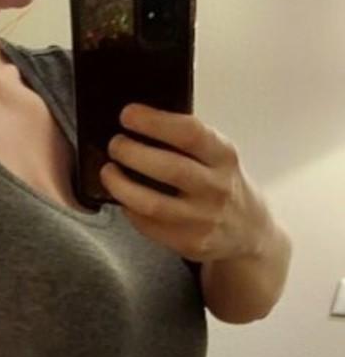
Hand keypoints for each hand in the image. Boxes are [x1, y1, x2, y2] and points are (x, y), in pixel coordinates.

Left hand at [101, 103, 272, 265]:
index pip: (189, 133)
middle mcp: (216, 187)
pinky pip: (149, 226)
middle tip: (115, 144)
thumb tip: (140, 124)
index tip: (128, 115)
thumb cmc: (223, 185)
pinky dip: (130, 210)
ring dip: (122, 186)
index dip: (154, 122)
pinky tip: (123, 199)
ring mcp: (203, 218)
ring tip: (108, 172)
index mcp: (224, 156)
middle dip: (132, 153)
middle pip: (168, 168)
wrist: (248, 230)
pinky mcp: (189, 242)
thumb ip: (188, 142)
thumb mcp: (219, 156)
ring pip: (152, 203)